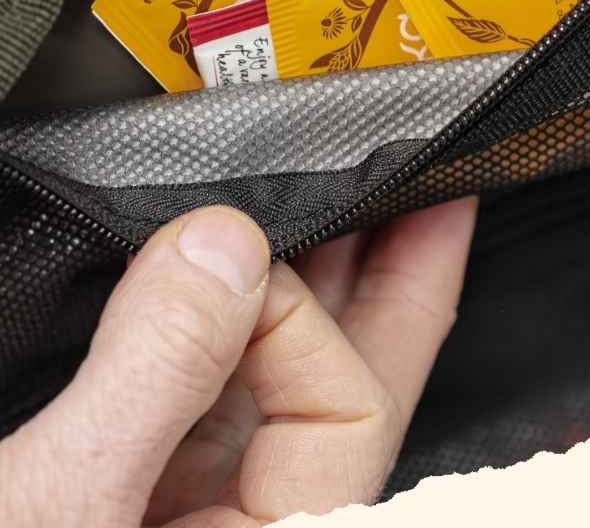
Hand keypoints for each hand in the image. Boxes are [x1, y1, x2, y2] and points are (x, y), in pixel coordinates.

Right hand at [0, 199, 477, 524]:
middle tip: (437, 192)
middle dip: (397, 279)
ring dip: (323, 282)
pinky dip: (230, 313)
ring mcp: (194, 505)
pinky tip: (240, 262)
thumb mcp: (55, 510)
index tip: (225, 260)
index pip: (346, 406)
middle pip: (356, 387)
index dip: (295, 319)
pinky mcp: (137, 482)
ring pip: (289, 376)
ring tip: (363, 201)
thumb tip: (227, 246)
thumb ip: (153, 380)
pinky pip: (212, 380)